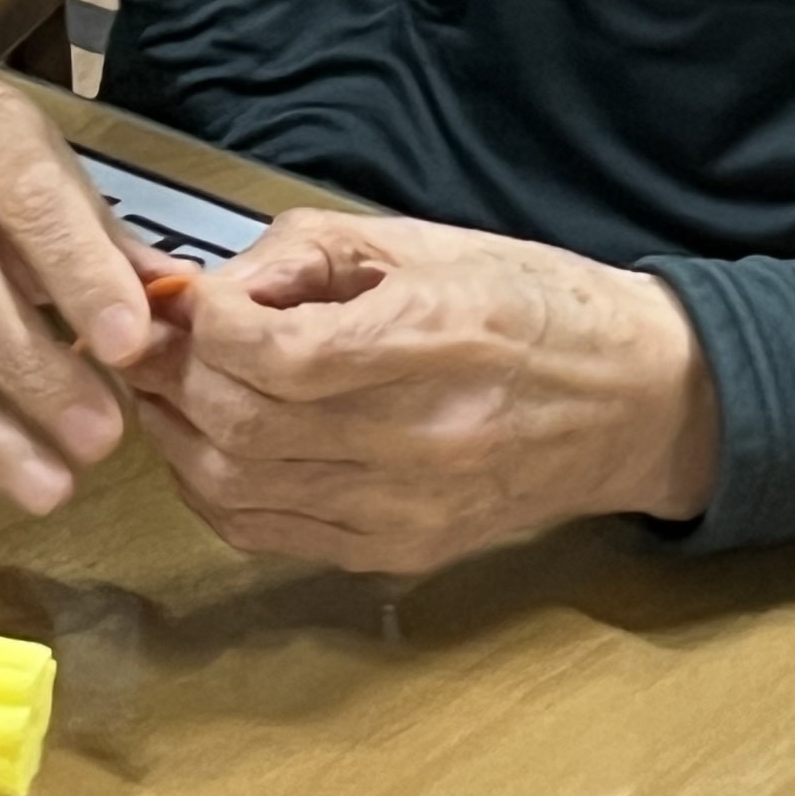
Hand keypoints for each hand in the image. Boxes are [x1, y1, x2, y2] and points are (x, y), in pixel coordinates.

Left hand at [127, 209, 719, 573]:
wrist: (633, 401)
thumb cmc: (535, 308)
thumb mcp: (425, 242)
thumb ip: (306, 255)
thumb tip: (209, 290)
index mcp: (436, 340)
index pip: (276, 354)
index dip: (209, 324)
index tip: (199, 300)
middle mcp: (421, 439)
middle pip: (242, 426)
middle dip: (177, 379)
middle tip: (160, 343)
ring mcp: (407, 510)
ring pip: (236, 491)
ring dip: (182, 437)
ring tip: (178, 390)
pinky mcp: (397, 553)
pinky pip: (266, 535)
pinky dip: (217, 491)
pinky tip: (217, 444)